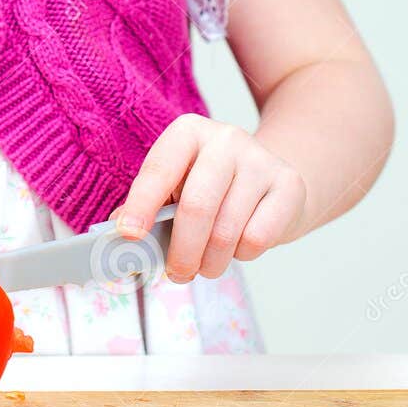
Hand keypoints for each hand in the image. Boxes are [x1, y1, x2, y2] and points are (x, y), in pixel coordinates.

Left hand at [110, 113, 306, 282]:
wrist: (273, 181)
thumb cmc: (213, 189)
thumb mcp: (177, 187)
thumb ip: (148, 208)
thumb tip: (118, 238)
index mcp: (188, 132)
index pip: (159, 169)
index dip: (141, 204)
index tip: (128, 235)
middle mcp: (225, 138)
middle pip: (197, 206)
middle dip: (182, 251)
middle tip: (177, 274)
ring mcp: (260, 159)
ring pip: (227, 230)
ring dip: (211, 262)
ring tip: (205, 266)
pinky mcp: (288, 185)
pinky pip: (257, 238)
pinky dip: (242, 255)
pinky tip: (239, 246)